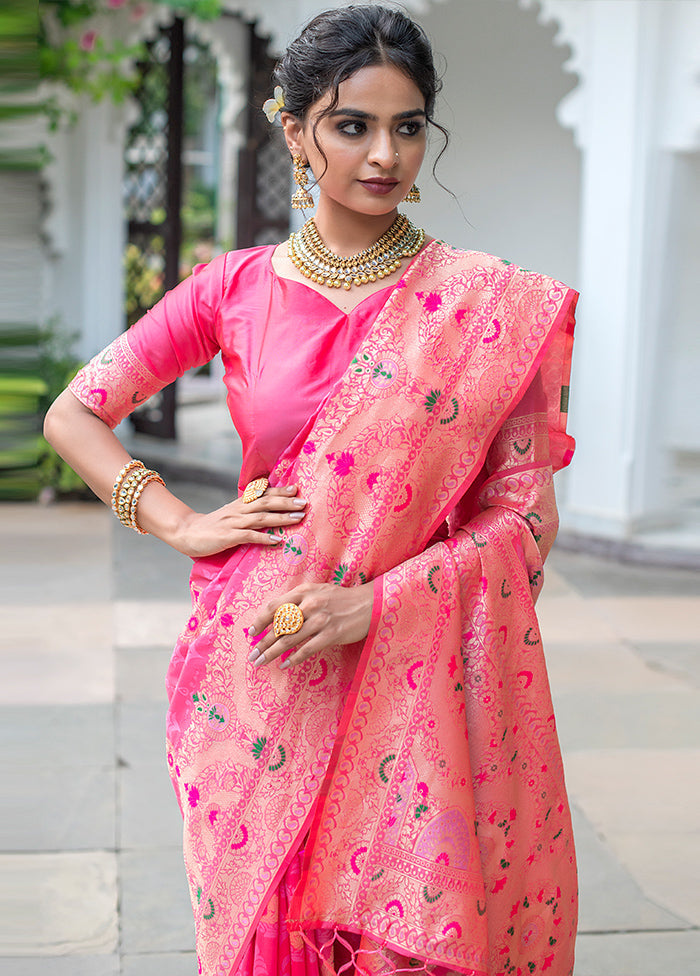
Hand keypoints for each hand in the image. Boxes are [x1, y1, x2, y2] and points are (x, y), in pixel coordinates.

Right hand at [169, 484, 307, 557]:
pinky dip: (264, 538)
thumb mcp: (230, 514)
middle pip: (266, 503)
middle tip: (304, 502)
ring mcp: (233, 523)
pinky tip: (277, 541)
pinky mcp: (228, 537)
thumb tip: (267, 509)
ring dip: (281, 518)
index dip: (280, 491)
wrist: (186, 533)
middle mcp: (238, 510)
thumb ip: (247, 510)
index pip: (262, 494)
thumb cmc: (212, 526)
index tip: (297, 488)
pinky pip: (248, 536)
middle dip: (286, 502)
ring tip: (299, 518)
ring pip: (261, 518)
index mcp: (240, 504)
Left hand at [247, 580, 374, 669]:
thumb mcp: (318, 592)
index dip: (259, 621)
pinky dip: (293, 659)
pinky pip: (307, 649)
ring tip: (260, 663)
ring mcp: (321, 619)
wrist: (370, 604)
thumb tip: (276, 620)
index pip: (273, 606)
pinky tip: (284, 665)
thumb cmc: (341, 599)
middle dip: (262, 643)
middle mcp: (310, 604)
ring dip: (271, 653)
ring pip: (289, 640)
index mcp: (304, 592)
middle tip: (251, 655)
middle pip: (278, 626)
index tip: (251, 633)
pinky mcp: (331, 634)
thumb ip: (298, 602)